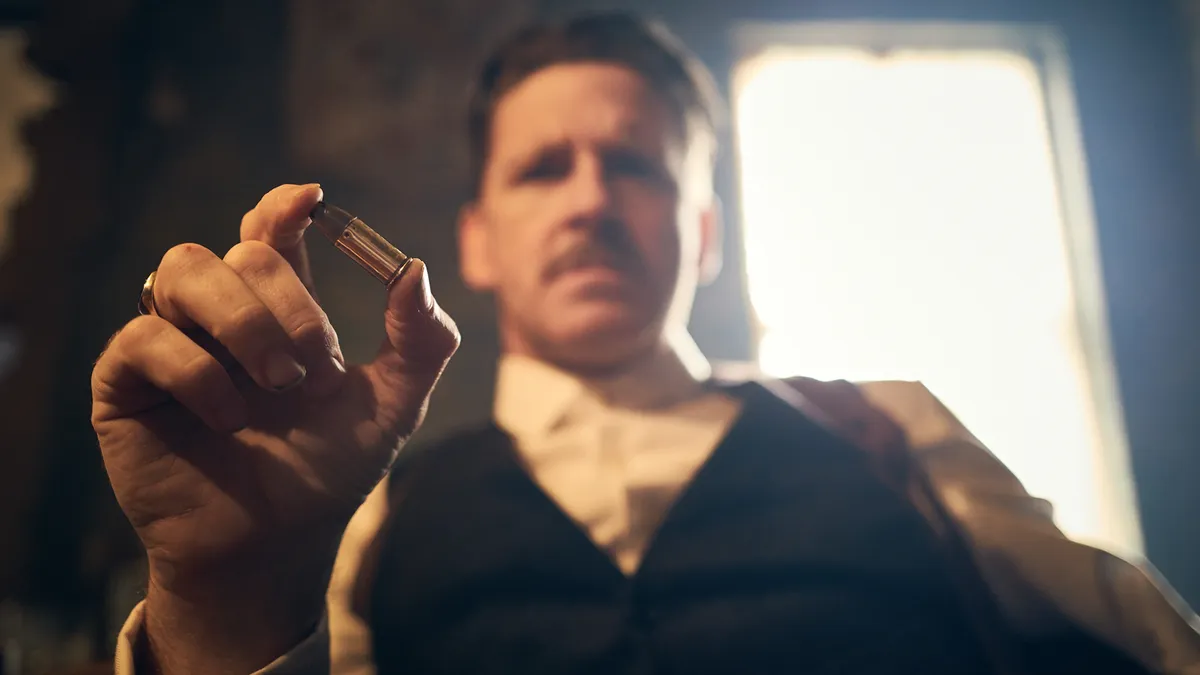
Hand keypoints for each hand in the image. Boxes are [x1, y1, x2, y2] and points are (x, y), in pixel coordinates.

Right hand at [91, 184, 458, 672]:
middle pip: (243, 252)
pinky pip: (144, 338)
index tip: (312, 203)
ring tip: (277, 387)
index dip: (284, 207)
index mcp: (279, 309)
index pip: (271, 231)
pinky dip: (196, 371)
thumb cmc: (327, 472)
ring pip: (183, 269)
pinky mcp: (125, 384)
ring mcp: (172, 344)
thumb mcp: (392, 407)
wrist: (277, 547)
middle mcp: (222, 316)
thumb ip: (421, 341)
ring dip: (243, 321)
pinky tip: (228, 418)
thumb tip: (415, 268)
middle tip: (317, 374)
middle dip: (292, 306)